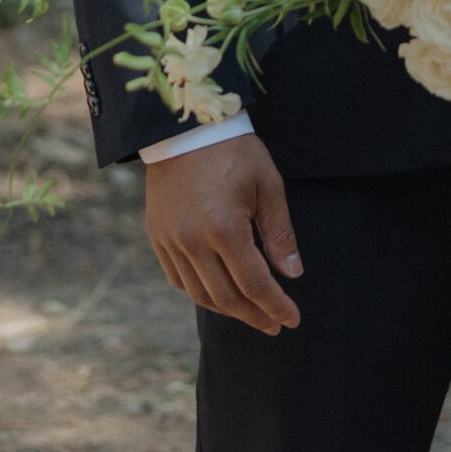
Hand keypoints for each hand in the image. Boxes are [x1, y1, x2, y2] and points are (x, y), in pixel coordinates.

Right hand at [144, 133, 302, 335]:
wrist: (185, 128)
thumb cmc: (234, 151)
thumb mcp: (268, 185)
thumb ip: (279, 233)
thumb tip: (292, 274)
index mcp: (224, 228)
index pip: (255, 283)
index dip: (276, 306)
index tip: (292, 320)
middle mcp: (193, 242)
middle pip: (226, 297)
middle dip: (254, 315)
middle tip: (274, 323)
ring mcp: (171, 241)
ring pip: (200, 293)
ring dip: (227, 309)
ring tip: (250, 312)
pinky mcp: (157, 236)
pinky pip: (177, 278)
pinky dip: (199, 292)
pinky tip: (217, 293)